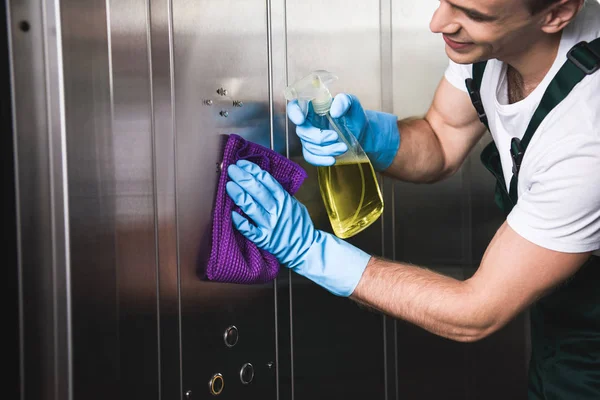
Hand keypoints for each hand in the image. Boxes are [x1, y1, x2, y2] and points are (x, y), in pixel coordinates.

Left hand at [226, 160, 370, 295]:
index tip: (242, 164)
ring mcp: (269, 225)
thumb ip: (280, 194)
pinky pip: (249, 229)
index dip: (253, 170)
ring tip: (229, 185)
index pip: (266, 180)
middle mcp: (276, 210)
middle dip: (242, 177)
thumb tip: (262, 182)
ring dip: (238, 195)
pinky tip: (231, 213)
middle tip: (231, 169)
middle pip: (257, 190)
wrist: (305, 248)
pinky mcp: (263, 239)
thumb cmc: (299, 225)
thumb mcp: (294, 204)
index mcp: (284, 199)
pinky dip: (240, 222)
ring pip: (251, 206)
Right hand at [286, 93, 399, 170]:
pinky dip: (320, 160)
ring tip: (343, 147)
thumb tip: (334, 112)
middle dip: (318, 137)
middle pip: (302, 131)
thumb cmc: (354, 116)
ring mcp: (309, 137)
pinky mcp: (313, 150)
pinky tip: (332, 160)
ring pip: (308, 146)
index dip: (294, 112)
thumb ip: (344, 101)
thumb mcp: (353, 104)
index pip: (295, 106)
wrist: (361, 134)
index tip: (301, 120)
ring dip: (326, 149)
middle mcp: (308, 121)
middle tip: (336, 137)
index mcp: (313, 106)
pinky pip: (310, 157)